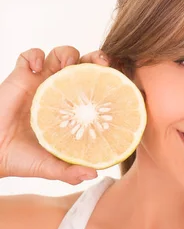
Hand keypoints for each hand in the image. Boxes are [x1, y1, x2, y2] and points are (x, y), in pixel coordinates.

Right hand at [0, 46, 110, 183]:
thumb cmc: (23, 160)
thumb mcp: (51, 168)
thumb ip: (70, 172)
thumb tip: (93, 174)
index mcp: (72, 110)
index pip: (95, 89)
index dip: (107, 82)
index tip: (118, 81)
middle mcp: (60, 92)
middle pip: (83, 66)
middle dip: (95, 59)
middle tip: (102, 64)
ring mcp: (40, 82)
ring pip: (59, 55)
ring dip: (67, 54)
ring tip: (69, 66)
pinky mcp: (20, 77)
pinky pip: (28, 56)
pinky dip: (34, 56)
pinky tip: (36, 68)